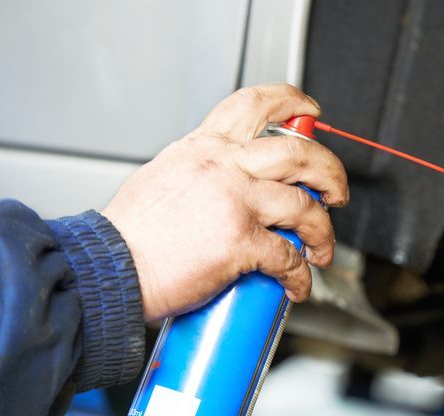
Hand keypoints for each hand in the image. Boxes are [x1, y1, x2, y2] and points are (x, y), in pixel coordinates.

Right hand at [102, 83, 348, 320]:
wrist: (107, 267)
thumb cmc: (130, 235)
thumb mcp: (165, 178)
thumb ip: (203, 173)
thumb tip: (232, 187)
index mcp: (204, 148)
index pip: (254, 105)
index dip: (291, 101)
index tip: (310, 109)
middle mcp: (224, 167)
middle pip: (300, 154)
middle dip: (331, 173)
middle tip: (335, 193)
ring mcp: (235, 203)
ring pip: (305, 207)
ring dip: (323, 232)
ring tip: (320, 250)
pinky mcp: (240, 243)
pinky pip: (289, 258)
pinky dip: (301, 276)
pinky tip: (298, 285)